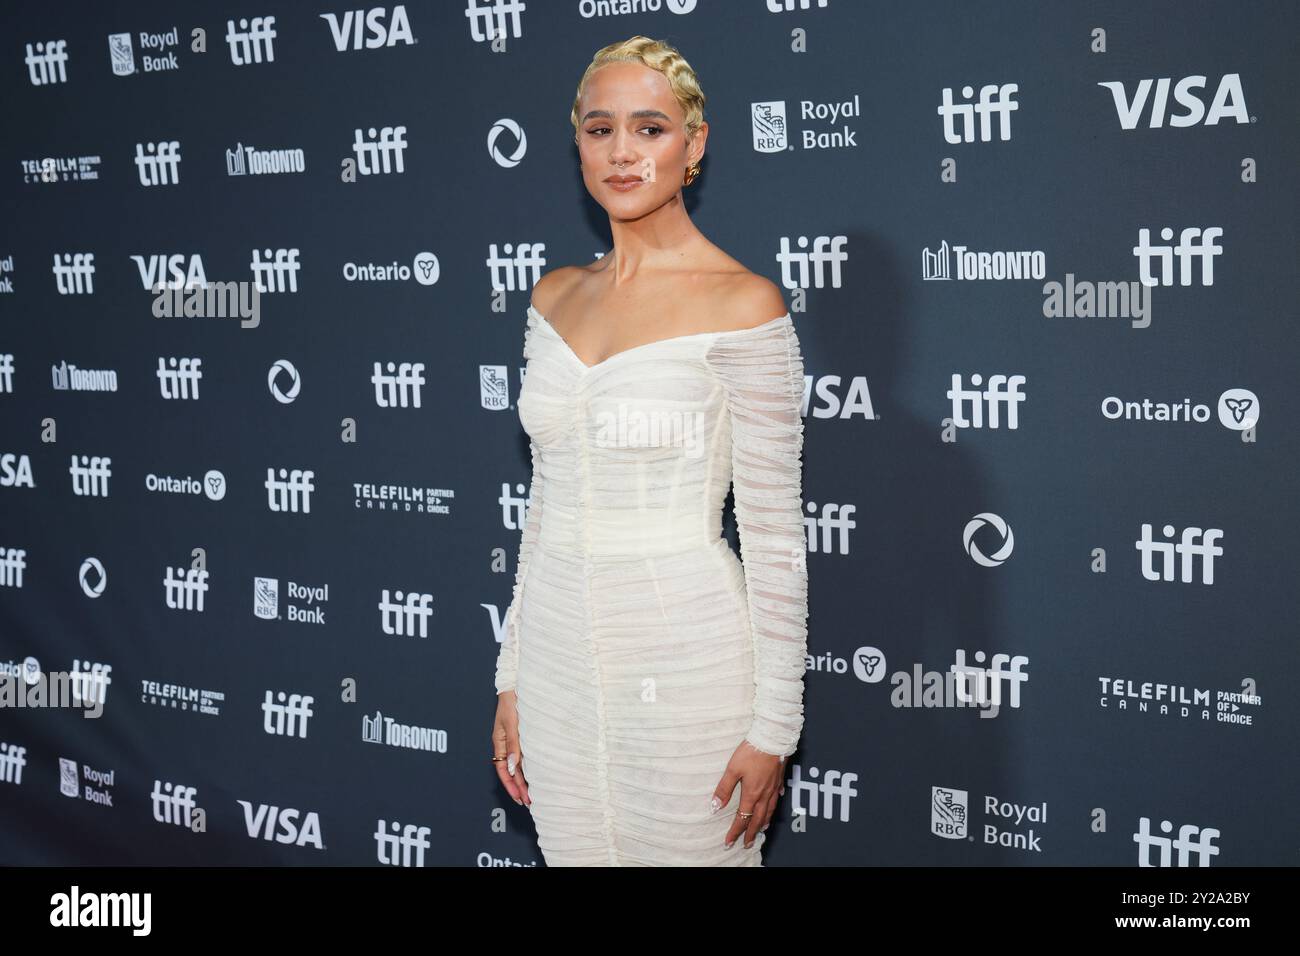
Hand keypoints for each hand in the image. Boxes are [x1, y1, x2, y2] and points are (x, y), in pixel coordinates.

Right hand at [492, 690, 530, 806]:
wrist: (516, 685)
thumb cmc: (512, 701)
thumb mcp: (512, 723)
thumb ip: (513, 744)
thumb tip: (514, 767)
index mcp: (499, 742)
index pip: (503, 770)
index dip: (511, 785)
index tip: (520, 797)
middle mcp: (507, 744)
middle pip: (511, 772)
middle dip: (519, 788)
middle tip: (529, 802)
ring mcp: (515, 741)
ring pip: (518, 766)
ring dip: (525, 780)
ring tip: (533, 794)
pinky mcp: (523, 736)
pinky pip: (525, 756)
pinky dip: (529, 768)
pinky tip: (536, 775)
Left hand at [713, 739, 786, 849]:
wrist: (773, 738)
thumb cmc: (752, 751)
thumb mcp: (733, 769)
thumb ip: (724, 789)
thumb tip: (715, 807)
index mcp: (752, 794)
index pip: (742, 818)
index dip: (735, 831)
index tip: (730, 841)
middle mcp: (764, 794)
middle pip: (758, 819)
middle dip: (751, 833)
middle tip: (747, 844)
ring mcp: (773, 787)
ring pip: (769, 810)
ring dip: (763, 822)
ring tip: (761, 829)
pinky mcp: (779, 779)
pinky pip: (777, 797)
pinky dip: (773, 805)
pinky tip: (773, 804)